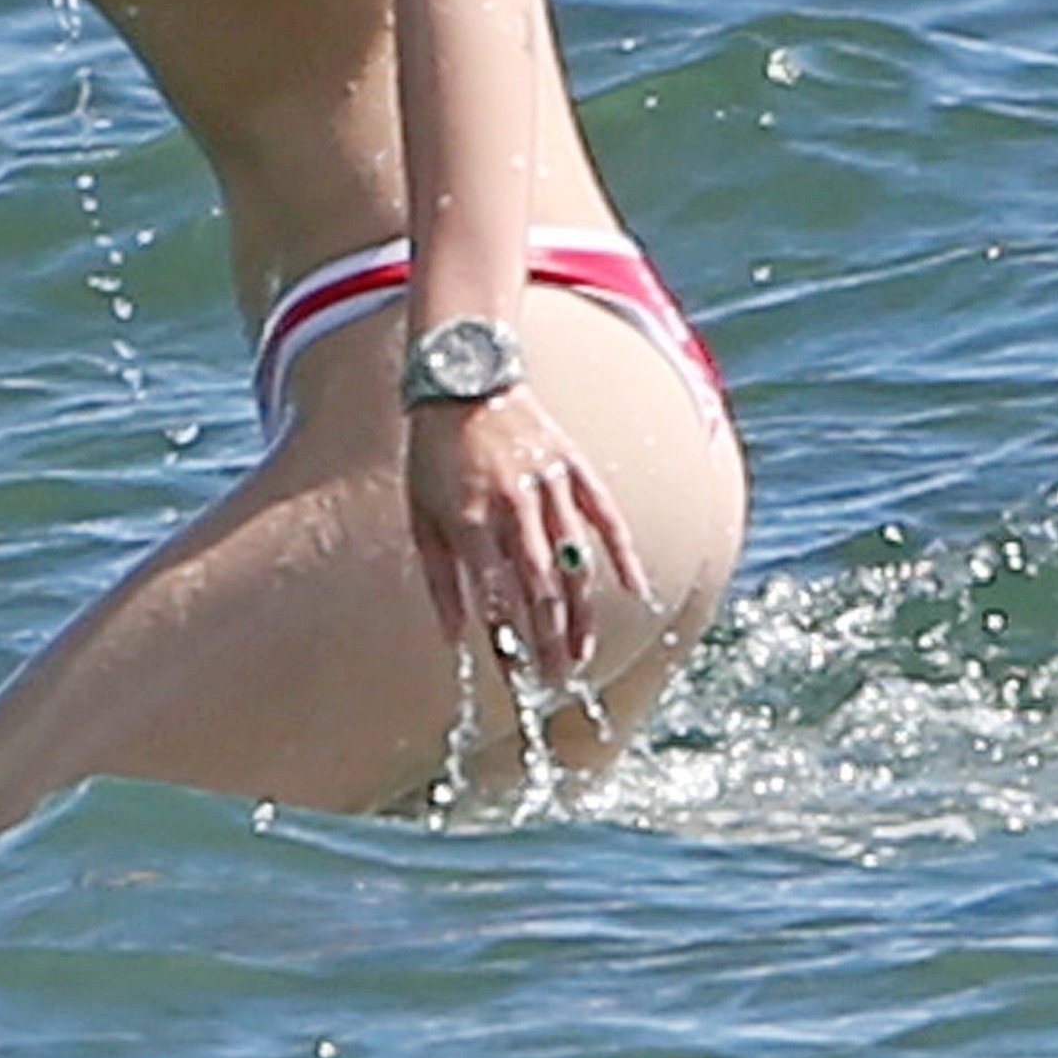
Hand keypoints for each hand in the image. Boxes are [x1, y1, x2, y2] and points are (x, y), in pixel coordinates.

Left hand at [405, 385, 653, 696]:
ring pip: (576, 561)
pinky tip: (635, 591)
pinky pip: (605, 515)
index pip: (497, 598)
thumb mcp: (421, 517)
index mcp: (469, 520)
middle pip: (542, 588)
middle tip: (557, 680)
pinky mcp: (573, 465)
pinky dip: (623, 553)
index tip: (519, 678)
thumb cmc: (434, 456)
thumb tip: (457, 639)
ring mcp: (548, 483)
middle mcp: (512, 504)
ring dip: (583, 614)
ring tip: (583, 655)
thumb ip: (441, 581)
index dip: (511, 643)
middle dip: (551, 641)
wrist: (463, 378)